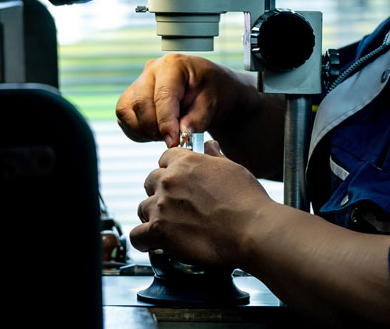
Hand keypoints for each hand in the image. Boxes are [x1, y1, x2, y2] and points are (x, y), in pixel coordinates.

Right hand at [116, 53, 243, 147]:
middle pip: (139, 103)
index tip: (173, 141)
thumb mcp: (211, 104)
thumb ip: (196, 120)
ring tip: (165, 134)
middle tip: (172, 141)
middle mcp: (151, 70)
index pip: (162, 96)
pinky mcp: (131, 95)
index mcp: (173, 65)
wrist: (207, 90)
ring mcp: (138, 82)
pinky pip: (125, 117)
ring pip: (126, 111)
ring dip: (143, 130)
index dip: (166, 122)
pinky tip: (157, 132)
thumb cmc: (211, 92)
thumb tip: (181, 135)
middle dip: (154, 128)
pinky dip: (137, 131)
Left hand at [129, 141, 274, 268]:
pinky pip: (137, 236)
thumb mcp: (233, 168)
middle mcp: (169, 180)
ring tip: (169, 227)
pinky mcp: (159, 231)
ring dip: (153, 217)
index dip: (171, 170)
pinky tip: (153, 243)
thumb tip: (210, 146)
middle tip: (176, 207)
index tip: (177, 182)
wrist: (252, 230)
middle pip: (150, 182)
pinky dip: (143, 241)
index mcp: (186, 162)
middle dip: (160, 193)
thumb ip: (214, 157)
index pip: (164, 159)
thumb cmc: (247, 202)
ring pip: (142, 208)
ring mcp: (162, 205)